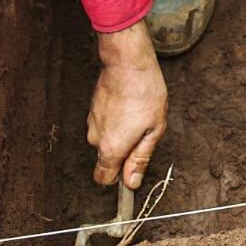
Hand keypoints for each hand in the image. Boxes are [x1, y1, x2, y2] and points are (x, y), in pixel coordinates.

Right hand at [88, 22, 168, 189]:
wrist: (128, 62)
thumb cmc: (144, 93)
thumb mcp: (153, 130)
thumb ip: (140, 159)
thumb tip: (131, 183)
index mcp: (111, 149)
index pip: (104, 179)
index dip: (118, 178)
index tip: (132, 172)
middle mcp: (96, 139)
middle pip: (106, 159)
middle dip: (123, 152)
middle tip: (143, 132)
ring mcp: (92, 122)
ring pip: (105, 140)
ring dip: (120, 134)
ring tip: (138, 114)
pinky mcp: (92, 109)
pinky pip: (104, 124)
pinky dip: (114, 121)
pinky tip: (128, 105)